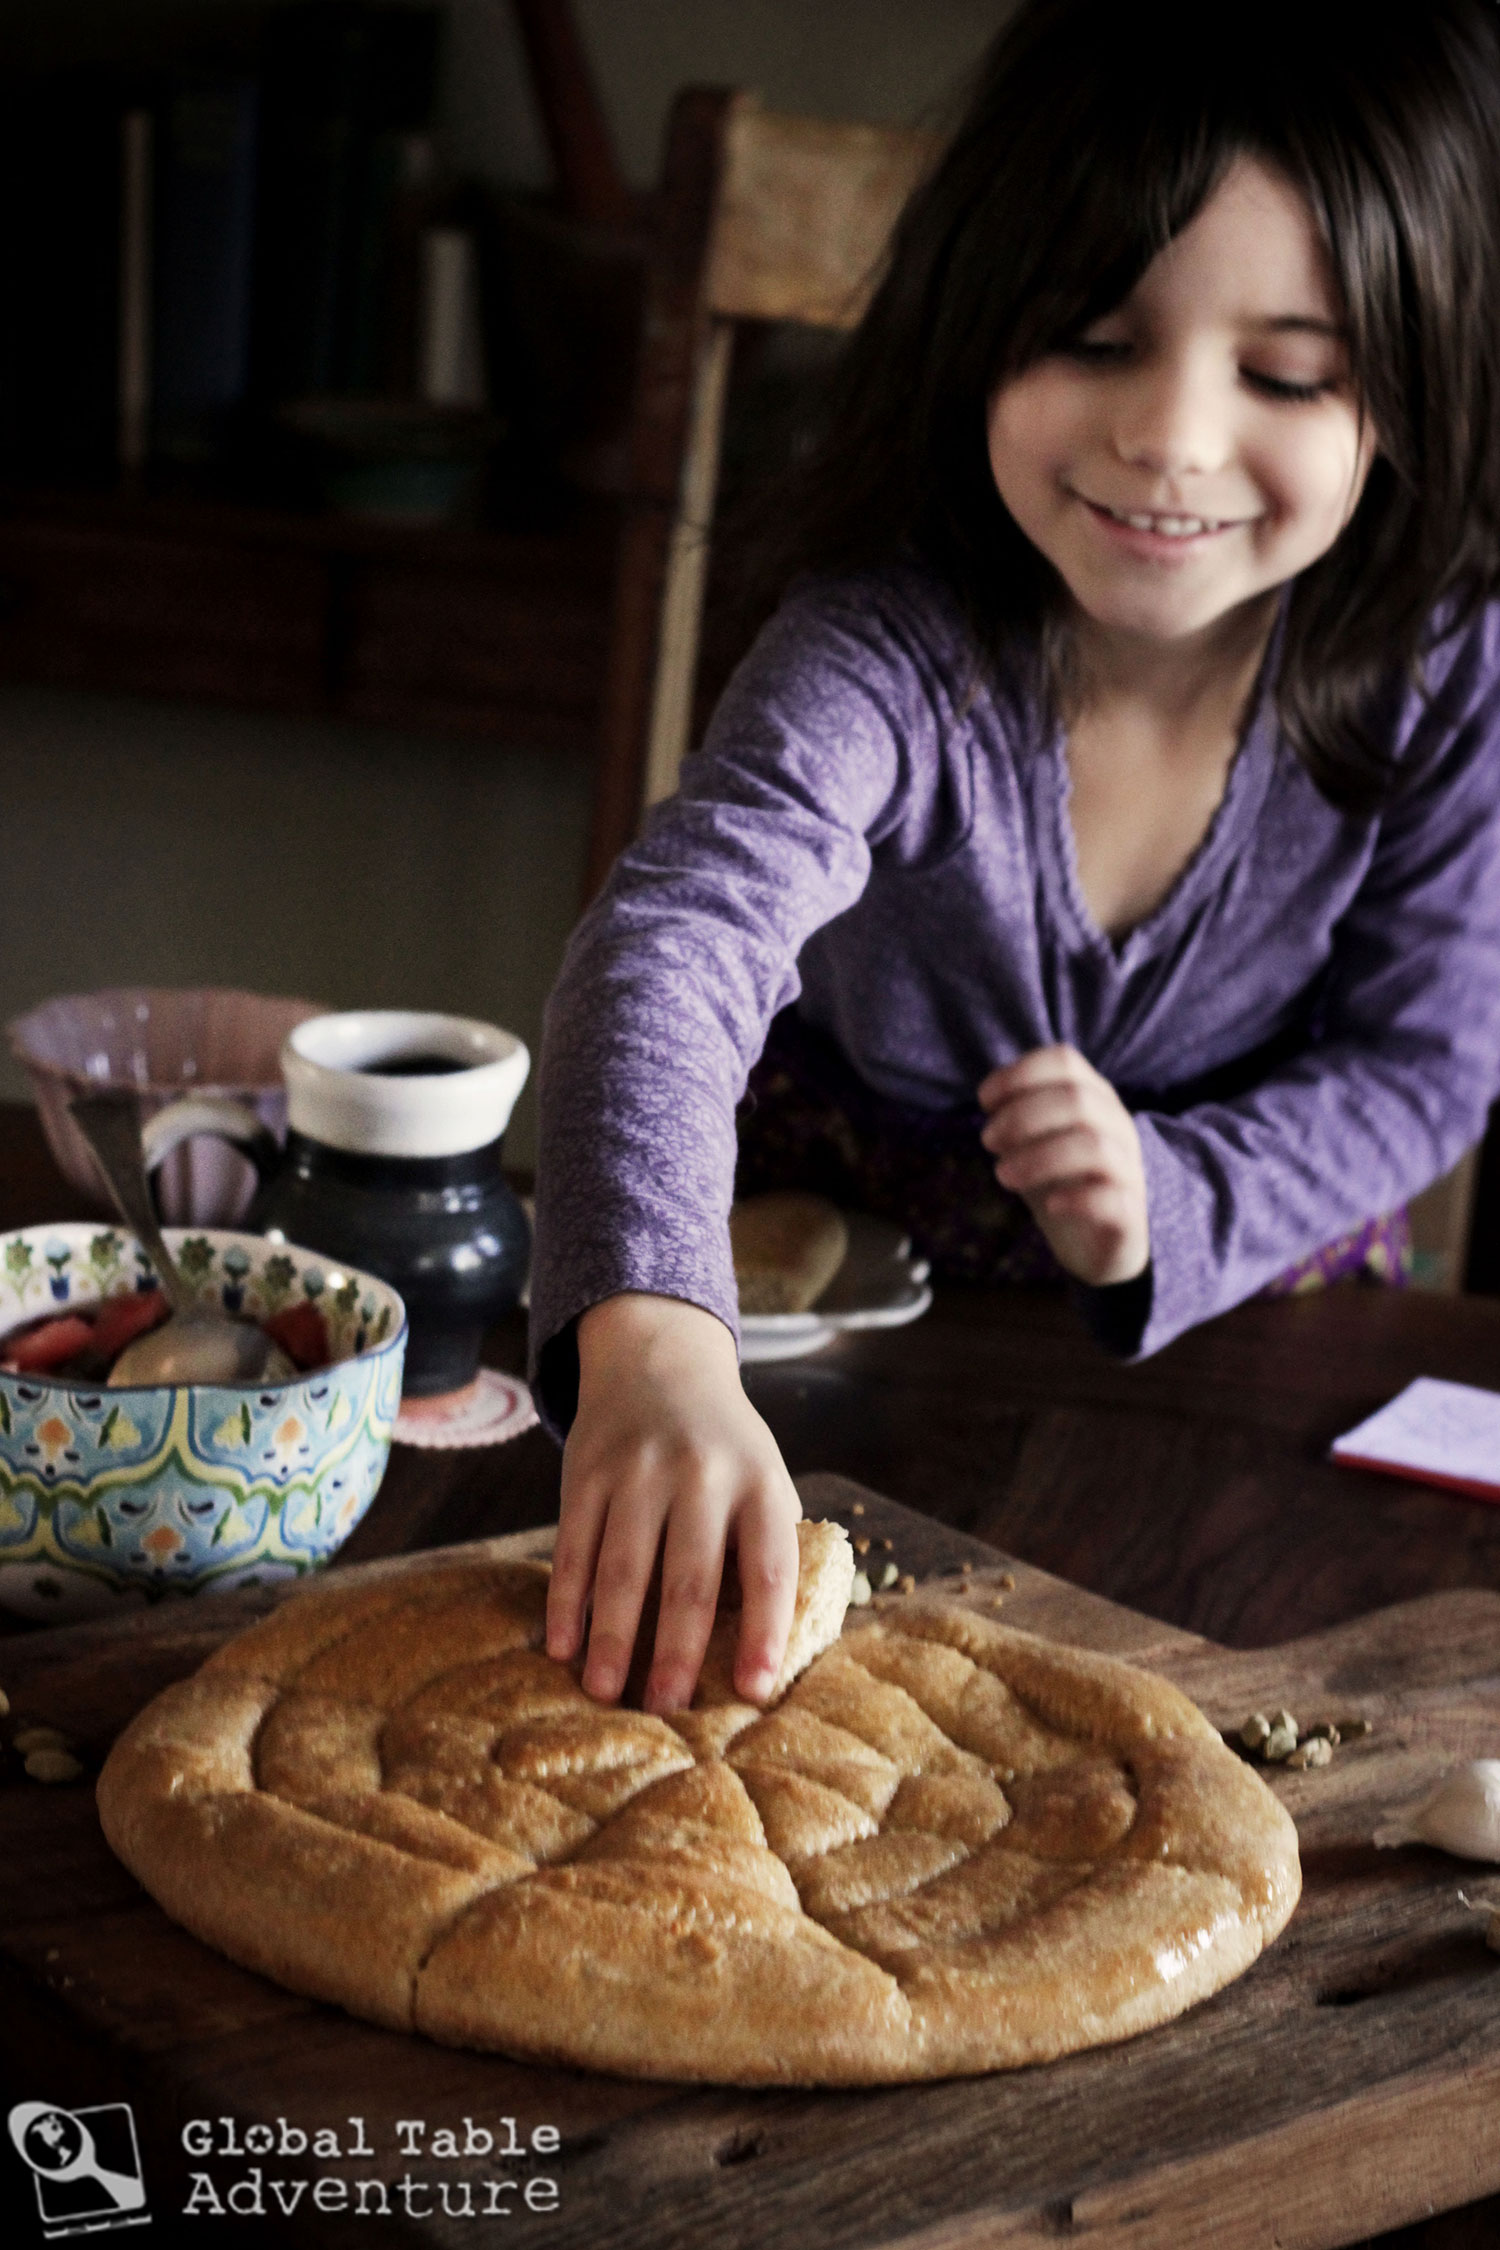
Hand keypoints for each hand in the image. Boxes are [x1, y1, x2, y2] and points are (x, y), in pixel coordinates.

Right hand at [545, 1292, 802, 1715]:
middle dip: (678, 1652)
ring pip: (625, 1568)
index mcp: (760, 1483)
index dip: (764, 1632)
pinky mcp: (586, 1470)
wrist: (660, 1362)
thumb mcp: (764, 1480)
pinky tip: (563, 1646)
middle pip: (690, 1578)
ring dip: (614, 1638)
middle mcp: (702, 1474)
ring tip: (607, 1694)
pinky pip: (574, 1546)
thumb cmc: (725, 1449)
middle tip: (668, 1710)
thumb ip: (764, 1550)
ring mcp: (639, 1470)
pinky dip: (567, 1601)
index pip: (770, 1568)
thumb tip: (763, 1654)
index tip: (755, 1691)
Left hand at [978, 1044, 1148, 1286]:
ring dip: (1039, 1157)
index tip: (984, 1101)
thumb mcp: (1031, 1143)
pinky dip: (1076, 1199)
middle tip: (988, 1141)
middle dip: (1022, 1116)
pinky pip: (1111, 1197)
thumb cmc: (1058, 1182)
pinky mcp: (1130, 1211)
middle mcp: (1117, 1125)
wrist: (1094, 1243)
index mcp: (1093, 1097)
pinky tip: (1050, 1205)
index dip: (1020, 1074)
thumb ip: (1016, 1117)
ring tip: (1003, 1175)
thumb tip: (991, 1101)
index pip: (1065, 1062)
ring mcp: (1129, 1167)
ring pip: (1094, 1145)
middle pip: (1077, 1099)